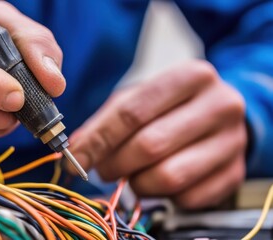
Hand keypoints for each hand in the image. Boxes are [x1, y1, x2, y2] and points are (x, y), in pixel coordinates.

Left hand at [69, 60, 246, 208]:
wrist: (220, 115)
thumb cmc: (171, 106)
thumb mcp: (139, 99)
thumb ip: (106, 121)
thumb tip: (77, 150)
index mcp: (191, 76)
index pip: (132, 112)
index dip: (98, 139)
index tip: (75, 158)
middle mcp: (220, 106)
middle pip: (149, 146)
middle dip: (115, 164)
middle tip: (103, 169)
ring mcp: (232, 142)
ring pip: (167, 177)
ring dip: (137, 183)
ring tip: (131, 174)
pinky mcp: (234, 174)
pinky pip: (186, 197)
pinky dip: (162, 196)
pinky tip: (157, 180)